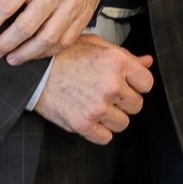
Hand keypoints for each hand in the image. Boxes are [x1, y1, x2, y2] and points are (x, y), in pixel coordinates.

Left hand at [0, 0, 104, 63]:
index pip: (7, 5)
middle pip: (25, 26)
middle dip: (4, 44)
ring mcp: (72, 4)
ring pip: (46, 39)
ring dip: (25, 54)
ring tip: (11, 58)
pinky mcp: (84, 15)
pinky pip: (64, 41)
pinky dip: (47, 52)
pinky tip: (34, 52)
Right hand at [33, 33, 153, 144]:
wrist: (35, 73)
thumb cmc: (65, 56)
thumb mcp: (97, 46)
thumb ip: (125, 55)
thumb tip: (147, 62)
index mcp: (117, 62)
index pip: (147, 83)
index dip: (138, 84)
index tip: (128, 84)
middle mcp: (111, 85)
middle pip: (137, 105)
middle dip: (125, 101)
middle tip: (109, 95)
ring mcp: (98, 107)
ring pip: (123, 123)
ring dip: (113, 117)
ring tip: (98, 105)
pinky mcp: (83, 124)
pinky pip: (106, 137)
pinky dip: (100, 131)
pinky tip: (91, 117)